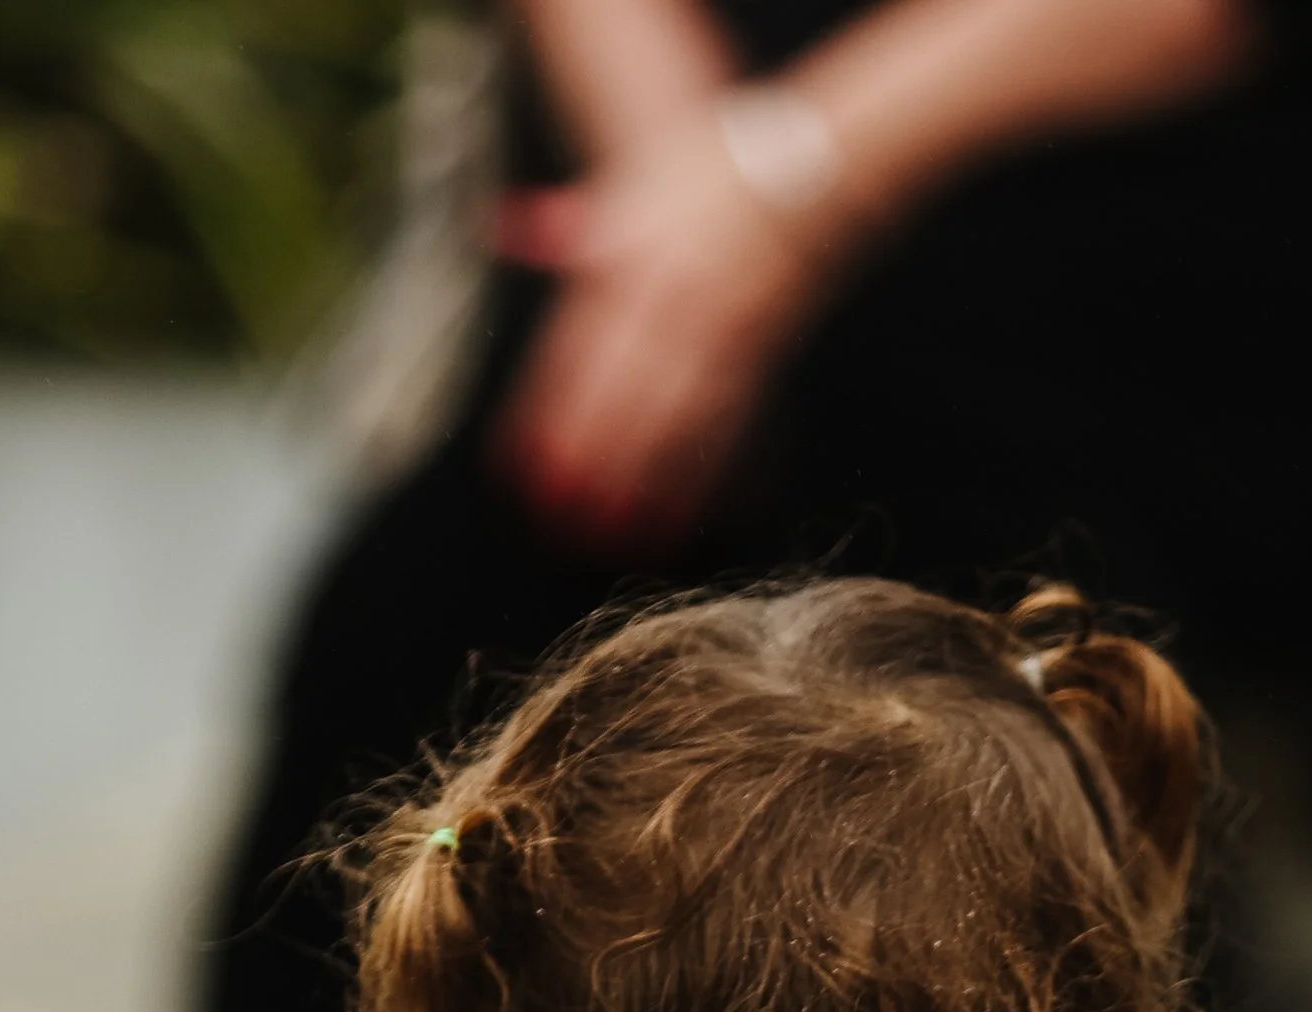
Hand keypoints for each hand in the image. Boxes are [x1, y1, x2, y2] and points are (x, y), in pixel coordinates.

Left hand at [492, 104, 844, 545]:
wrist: (810, 172)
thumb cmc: (711, 184)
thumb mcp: (633, 191)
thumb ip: (567, 225)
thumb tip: (502, 226)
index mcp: (635, 267)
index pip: (578, 349)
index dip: (547, 411)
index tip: (520, 463)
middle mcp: (678, 306)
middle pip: (625, 396)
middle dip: (592, 464)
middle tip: (560, 521)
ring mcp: (725, 339)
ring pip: (680, 423)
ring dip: (648, 486)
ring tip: (618, 539)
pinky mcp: (765, 365)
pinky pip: (736, 428)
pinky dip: (712, 478)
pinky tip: (691, 520)